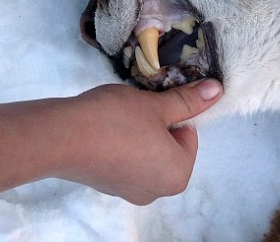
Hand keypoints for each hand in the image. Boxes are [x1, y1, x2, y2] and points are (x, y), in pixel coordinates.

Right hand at [0, 78, 221, 206]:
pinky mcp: (104, 185)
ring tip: (115, 114)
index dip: (172, 111)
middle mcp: (156, 190)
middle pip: (166, 146)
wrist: (61, 137)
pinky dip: (117, 143)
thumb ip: (187, 100)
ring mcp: (128, 190)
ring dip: (135, 132)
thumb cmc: (115, 120)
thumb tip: (218, 90)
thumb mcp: (155, 105)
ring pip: (143, 152)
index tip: (151, 100)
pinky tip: (101, 128)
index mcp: (177, 174)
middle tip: (135, 105)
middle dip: (154, 123)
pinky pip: (122, 160)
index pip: (189, 135)